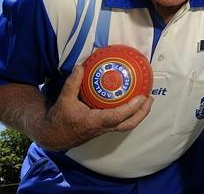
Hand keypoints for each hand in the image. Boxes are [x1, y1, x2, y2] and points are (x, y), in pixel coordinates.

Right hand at [37, 65, 152, 150]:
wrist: (53, 136)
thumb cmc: (59, 120)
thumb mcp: (63, 100)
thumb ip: (72, 83)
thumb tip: (80, 67)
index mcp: (95, 122)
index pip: (118, 116)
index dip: (132, 107)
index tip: (142, 97)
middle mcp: (103, 127)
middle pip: (129, 124)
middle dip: (142, 113)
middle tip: (150, 98)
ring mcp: (105, 129)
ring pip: (127, 125)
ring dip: (139, 114)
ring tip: (147, 101)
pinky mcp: (104, 128)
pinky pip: (122, 123)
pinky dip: (131, 114)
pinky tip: (134, 104)